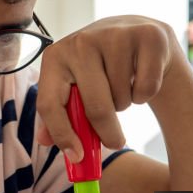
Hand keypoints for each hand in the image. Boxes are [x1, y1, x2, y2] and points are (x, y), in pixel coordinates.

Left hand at [36, 16, 183, 157]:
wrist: (138, 36)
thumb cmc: (101, 70)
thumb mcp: (75, 86)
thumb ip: (57, 114)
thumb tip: (44, 141)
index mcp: (55, 56)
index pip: (50, 103)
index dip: (62, 134)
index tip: (77, 157)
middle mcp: (82, 41)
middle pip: (94, 107)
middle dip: (106, 133)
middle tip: (115, 143)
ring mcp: (116, 34)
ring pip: (122, 98)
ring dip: (124, 105)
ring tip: (122, 87)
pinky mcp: (148, 36)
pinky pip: (146, 88)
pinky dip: (145, 94)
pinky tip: (140, 76)